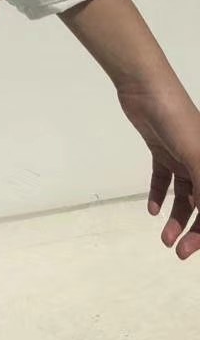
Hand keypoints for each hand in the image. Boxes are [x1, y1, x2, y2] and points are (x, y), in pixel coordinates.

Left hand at [116, 79, 199, 259]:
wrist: (145, 89)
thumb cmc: (178, 120)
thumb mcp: (196, 156)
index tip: (193, 250)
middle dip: (194, 230)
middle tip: (177, 250)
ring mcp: (182, 156)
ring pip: (184, 196)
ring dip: (176, 218)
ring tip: (164, 238)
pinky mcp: (161, 149)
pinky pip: (164, 179)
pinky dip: (160, 195)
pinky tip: (153, 211)